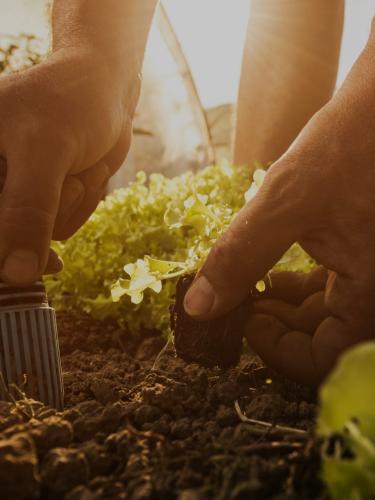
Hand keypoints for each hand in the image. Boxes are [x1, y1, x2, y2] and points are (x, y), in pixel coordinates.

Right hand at [0, 47, 138, 284]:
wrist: (108, 92)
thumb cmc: (70, 106)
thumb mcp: (45, 153)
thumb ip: (28, 212)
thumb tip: (16, 275)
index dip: (8, 244)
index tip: (37, 245)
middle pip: (10, 238)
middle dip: (52, 212)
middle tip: (70, 177)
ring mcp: (15, 192)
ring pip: (39, 237)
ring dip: (71, 207)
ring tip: (79, 168)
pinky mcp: (43, 199)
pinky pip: (61, 227)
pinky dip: (82, 206)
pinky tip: (87, 173)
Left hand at [183, 48, 374, 383]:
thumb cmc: (352, 143)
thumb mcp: (284, 202)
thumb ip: (240, 258)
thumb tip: (199, 308)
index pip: (327, 358)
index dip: (279, 350)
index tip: (244, 319)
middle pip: (329, 336)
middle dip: (279, 324)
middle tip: (238, 298)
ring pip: (334, 310)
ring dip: (290, 304)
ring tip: (254, 281)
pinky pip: (344, 284)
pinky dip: (308, 283)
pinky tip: (281, 266)